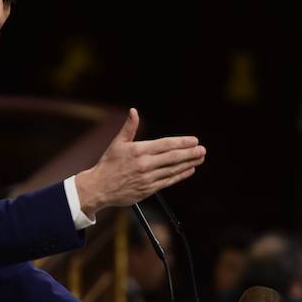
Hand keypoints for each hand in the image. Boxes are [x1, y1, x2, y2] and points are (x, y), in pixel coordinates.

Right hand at [75, 109, 204, 215]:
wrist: (99, 187)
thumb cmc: (108, 164)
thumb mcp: (117, 143)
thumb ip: (129, 127)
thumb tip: (134, 111)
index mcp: (138, 151)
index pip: (165, 145)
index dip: (182, 142)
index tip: (194, 141)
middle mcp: (145, 164)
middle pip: (173, 157)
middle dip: (190, 153)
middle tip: (202, 150)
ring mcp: (147, 178)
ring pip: (173, 170)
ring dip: (188, 164)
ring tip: (199, 158)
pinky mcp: (148, 189)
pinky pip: (168, 181)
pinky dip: (180, 175)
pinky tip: (188, 170)